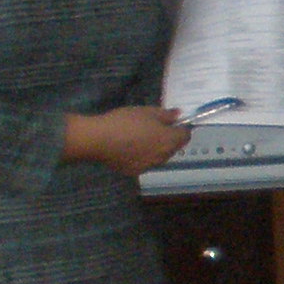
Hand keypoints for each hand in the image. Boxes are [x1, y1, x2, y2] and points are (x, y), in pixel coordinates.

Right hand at [63, 105, 190, 175]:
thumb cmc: (125, 122)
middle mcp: (163, 157)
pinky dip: (142, 156)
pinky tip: (130, 148)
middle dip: (169, 139)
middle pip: (173, 148)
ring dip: (156, 149)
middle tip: (154, 128)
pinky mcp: (135, 172)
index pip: (185, 136)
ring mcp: (150, 166)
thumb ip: (166, 115)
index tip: (171, 122)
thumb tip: (179, 115)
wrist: (98, 140)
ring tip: (141, 138)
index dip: (181, 128)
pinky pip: (145, 163)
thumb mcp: (147, 112)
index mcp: (170, 141)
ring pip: (160, 157)